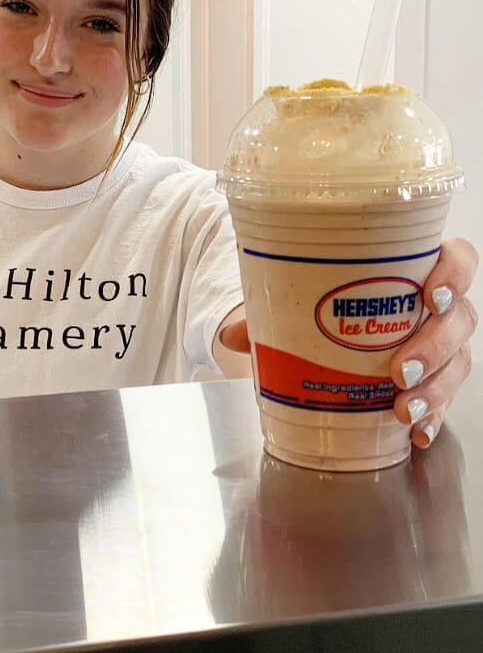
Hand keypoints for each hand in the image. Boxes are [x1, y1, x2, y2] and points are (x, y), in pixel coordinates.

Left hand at [219, 237, 477, 450]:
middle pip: (461, 319)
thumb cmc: (327, 300)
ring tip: (403, 408)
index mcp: (412, 269)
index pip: (457, 259)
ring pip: (459, 362)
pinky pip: (446, 400)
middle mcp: (436, 305)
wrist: (329, 330)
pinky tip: (417, 433)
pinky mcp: (435, 379)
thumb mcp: (299, 299)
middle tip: (400, 370)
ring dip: (435, 388)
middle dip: (436, 347)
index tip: (431, 295)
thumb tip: (231, 335)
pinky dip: (432, 418)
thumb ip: (269, 311)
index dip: (455, 274)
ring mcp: (441, 343)